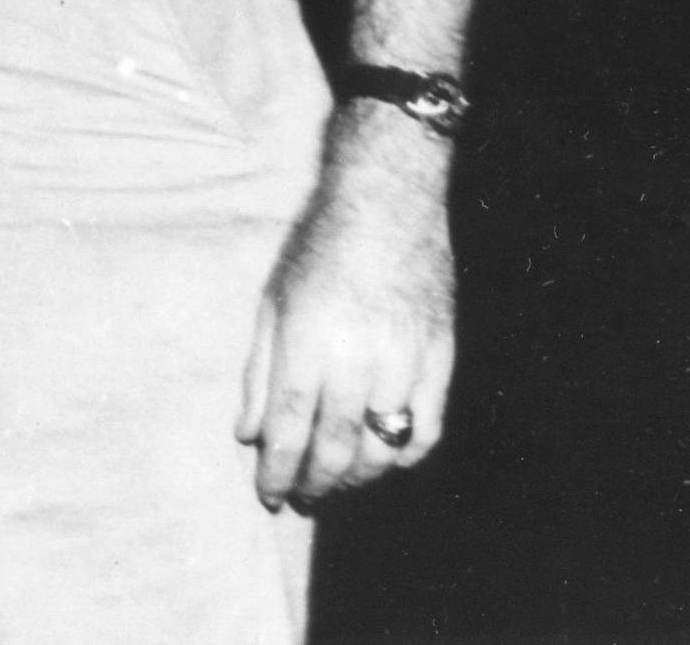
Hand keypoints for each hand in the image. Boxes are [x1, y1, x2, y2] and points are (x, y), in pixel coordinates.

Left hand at [236, 116, 455, 509]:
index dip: (276, 475)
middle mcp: (357, 356)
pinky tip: (388, 452)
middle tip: (303, 496)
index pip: (289, 433)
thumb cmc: (322, 243)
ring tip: (340, 477)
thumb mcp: (273, 300)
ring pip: (381, 450)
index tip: (269, 493)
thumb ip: (259, 371)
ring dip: (356, 477)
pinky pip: (427, 428)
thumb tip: (249, 435)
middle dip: (313, 486)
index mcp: (308, 341)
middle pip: (334, 451)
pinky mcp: (440, 352)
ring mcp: (405, 357)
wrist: (389, 193)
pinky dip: (406, 454)